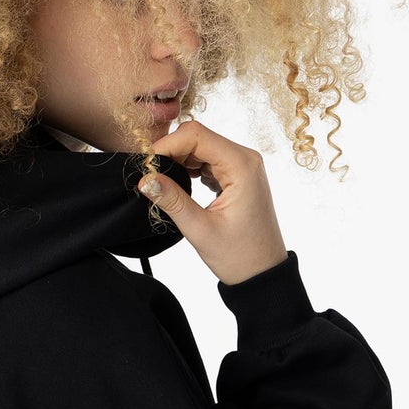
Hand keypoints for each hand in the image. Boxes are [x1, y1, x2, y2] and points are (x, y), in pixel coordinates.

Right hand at [136, 119, 288, 286]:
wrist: (263, 273)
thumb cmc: (240, 256)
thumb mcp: (201, 230)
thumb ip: (172, 201)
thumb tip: (145, 179)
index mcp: (242, 166)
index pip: (196, 135)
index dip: (167, 145)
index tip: (147, 166)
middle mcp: (245, 159)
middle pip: (198, 137)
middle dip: (171, 152)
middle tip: (151, 176)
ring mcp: (242, 166)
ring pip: (201, 147)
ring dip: (178, 160)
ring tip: (163, 183)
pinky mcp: (237, 175)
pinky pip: (208, 160)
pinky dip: (189, 168)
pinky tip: (179, 185)